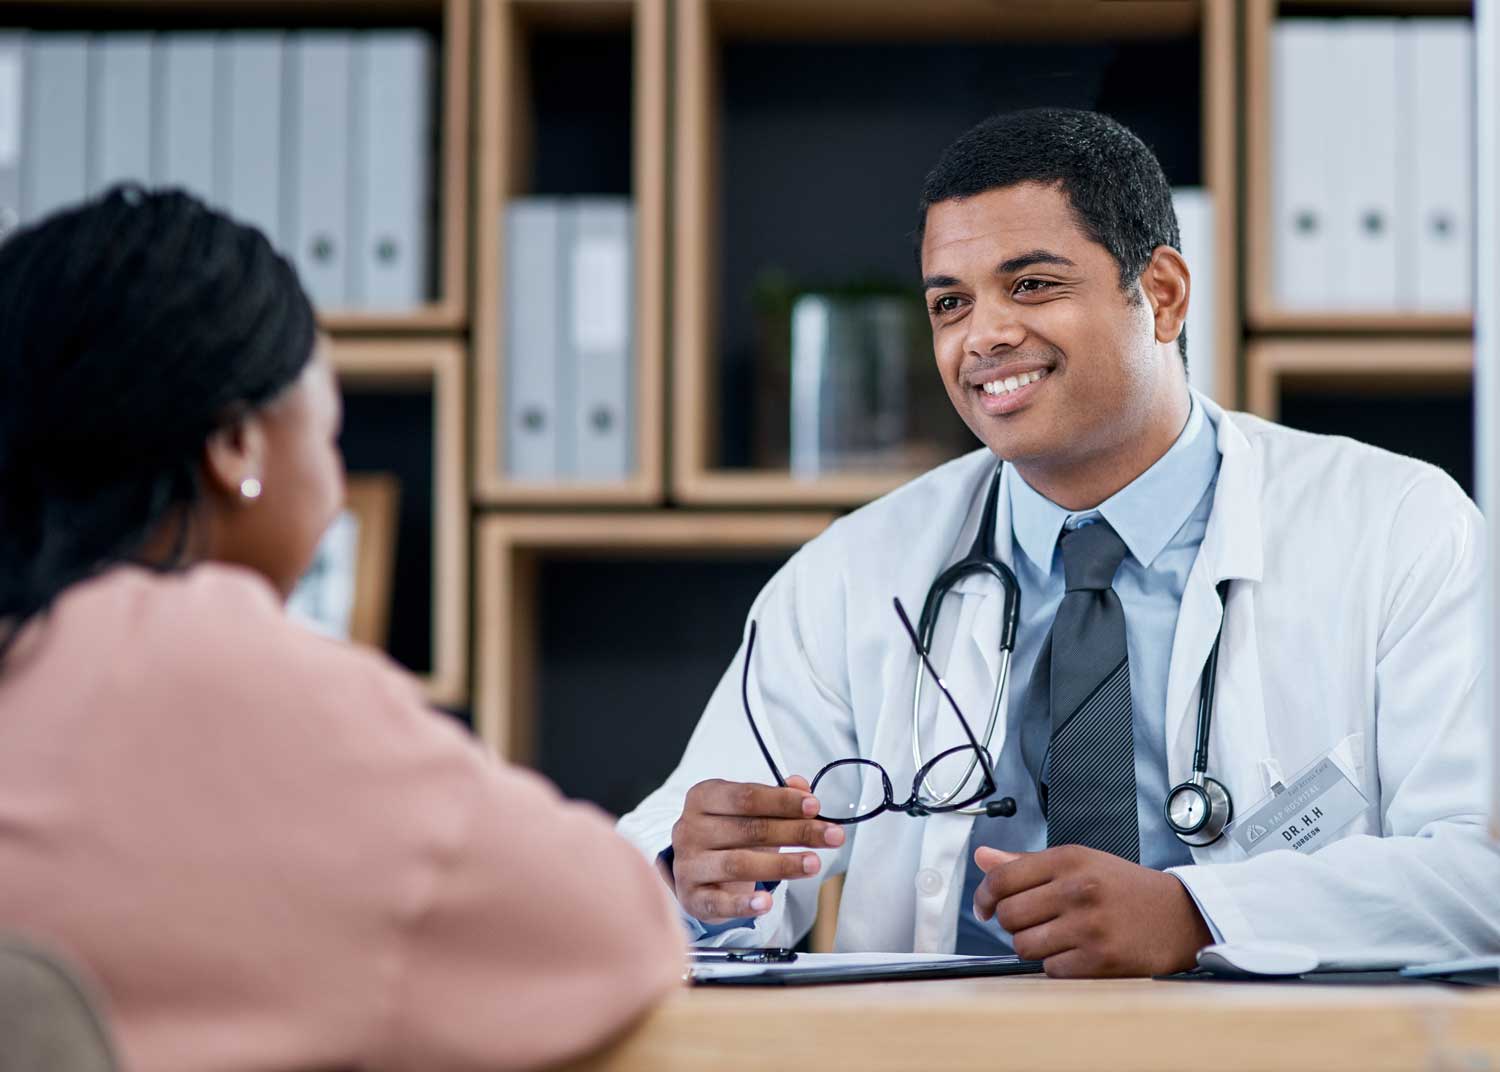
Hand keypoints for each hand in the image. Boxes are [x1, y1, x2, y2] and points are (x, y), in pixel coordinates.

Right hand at [669, 776, 844, 922]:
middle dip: (796, 832)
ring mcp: (688, 864)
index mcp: (704, 798)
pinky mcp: (692, 897)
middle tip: (832, 835)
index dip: (782, 801)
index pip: (746, 796)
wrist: (695, 870)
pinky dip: (743, 904)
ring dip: (781, 865)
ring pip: (738, 864)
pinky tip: (766, 903)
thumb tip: (801, 786)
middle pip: (749, 829)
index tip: (815, 806)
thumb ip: (776, 797)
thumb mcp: (749, 811)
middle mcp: (690, 828)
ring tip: (814, 863)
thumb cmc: (728, 835)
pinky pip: (718, 903)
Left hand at [973, 845, 1212, 976]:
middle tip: (1033, 923)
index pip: (1003, 878)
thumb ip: (1026, 863)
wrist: (1180, 916)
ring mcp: (1089, 926)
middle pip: (1009, 915)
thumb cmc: (1123, 889)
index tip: (984, 908)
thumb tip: (982, 857)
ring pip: (1024, 946)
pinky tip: (1077, 953)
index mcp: (1069, 860)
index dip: (984, 897)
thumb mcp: (1079, 862)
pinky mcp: (1100, 959)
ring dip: (1034, 947)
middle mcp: (1078, 889)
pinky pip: (1051, 970)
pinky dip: (1057, 966)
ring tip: (1057, 938)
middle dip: (1013, 924)